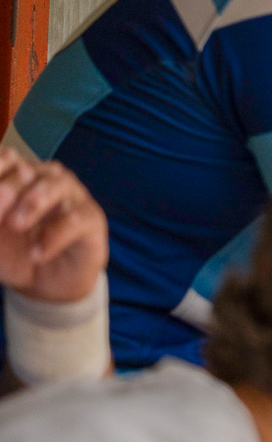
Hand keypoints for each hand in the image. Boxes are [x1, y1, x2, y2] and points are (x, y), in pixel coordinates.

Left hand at [0, 150, 106, 304]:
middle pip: (28, 169)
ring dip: (34, 203)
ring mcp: (73, 196)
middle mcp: (46, 179)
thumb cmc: (15, 251)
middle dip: (8, 188)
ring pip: (58, 184)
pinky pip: (76, 219)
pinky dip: (54, 237)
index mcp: (18, 176)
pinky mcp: (92, 218)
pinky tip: (37, 255)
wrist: (46, 283)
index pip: (7, 158)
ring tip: (16, 226)